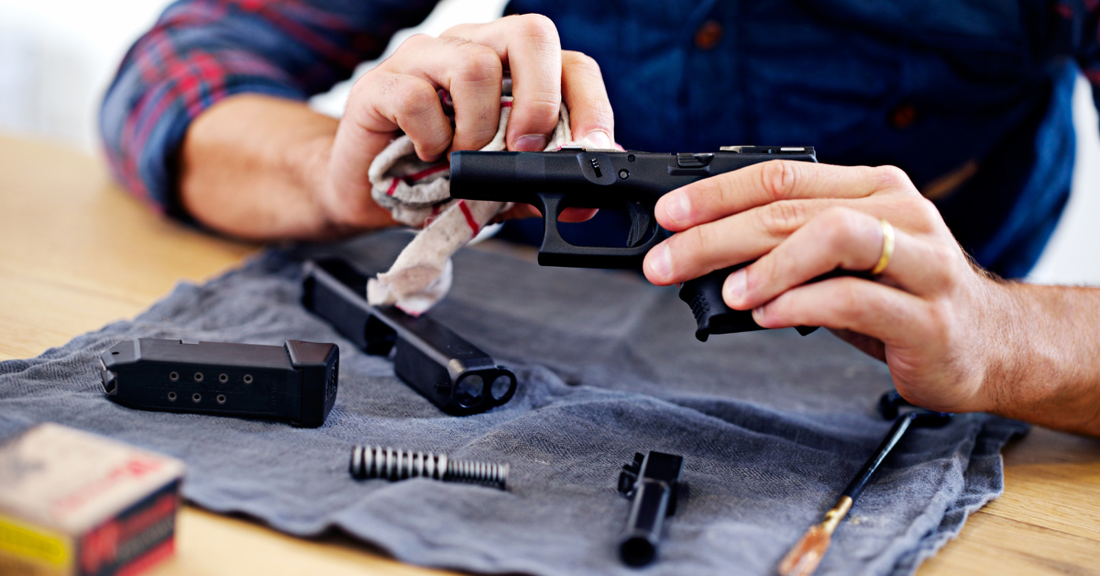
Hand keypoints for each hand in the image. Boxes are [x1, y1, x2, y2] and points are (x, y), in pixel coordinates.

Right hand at [317, 14, 613, 227]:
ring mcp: (423, 60)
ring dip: (478, 129)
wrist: (367, 195)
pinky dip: (430, 138)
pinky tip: (427, 155)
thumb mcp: (501, 190)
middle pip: (529, 33)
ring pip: (474, 65)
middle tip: (524, 149)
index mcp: (509, 68)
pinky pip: (416, 97)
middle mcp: (470, 48)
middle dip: (540, 99)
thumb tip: (586, 201)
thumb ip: (540, 187)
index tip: (591, 148)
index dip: (590, 103)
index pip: (568, 61)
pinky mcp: (379, 84)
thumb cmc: (436, 179)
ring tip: (462, 157)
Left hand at [642, 160, 1012, 413]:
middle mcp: (900, 213)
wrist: (991, 345)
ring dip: (767, 262)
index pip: (781, 176)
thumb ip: (788, 248)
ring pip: (832, 236)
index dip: (716, 193)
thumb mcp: (843, 263)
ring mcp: (921, 262)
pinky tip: (768, 316)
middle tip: (668, 261)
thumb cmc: (904, 300)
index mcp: (872, 190)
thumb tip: (703, 254)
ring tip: (726, 290)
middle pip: (792, 208)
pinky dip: (801, 304)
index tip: (668, 217)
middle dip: (717, 234)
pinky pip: (856, 298)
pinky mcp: (929, 317)